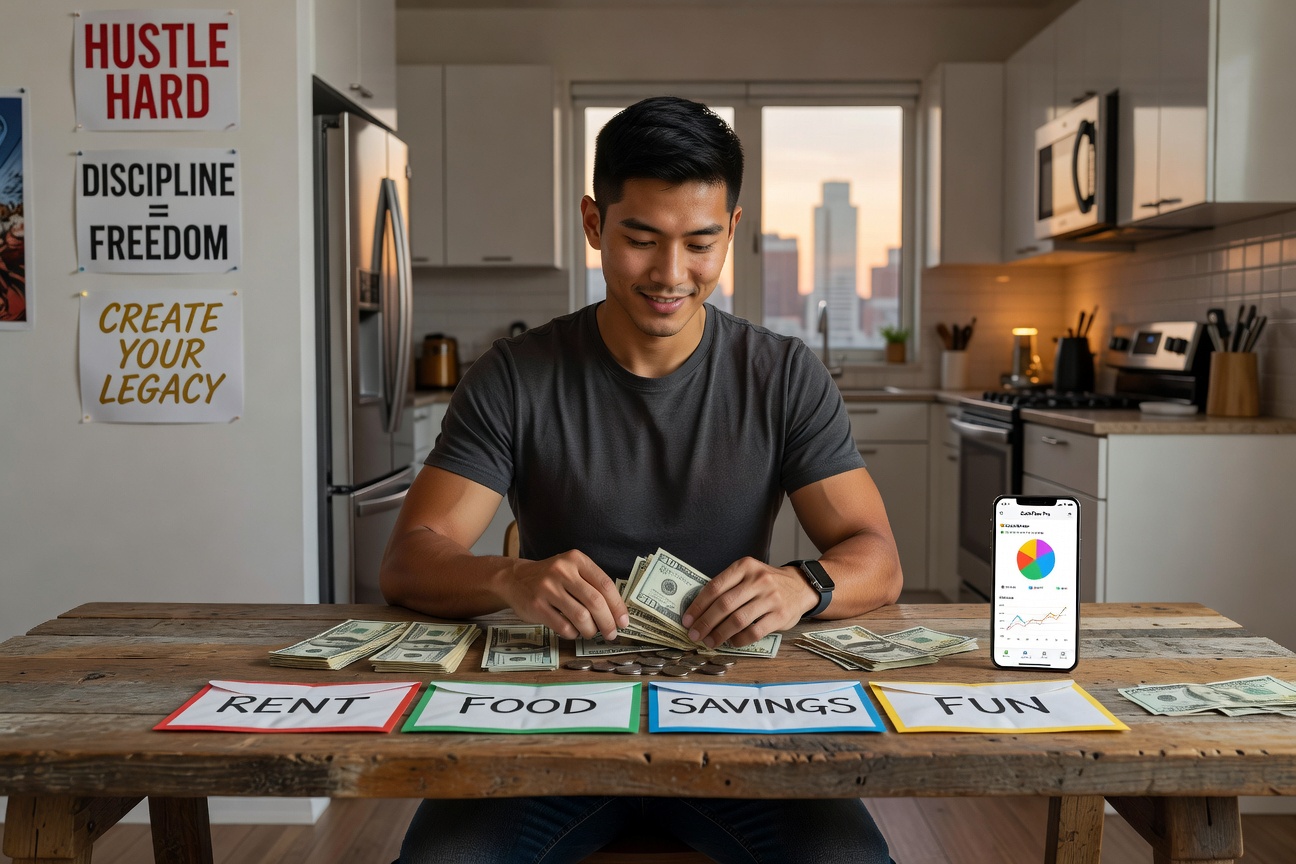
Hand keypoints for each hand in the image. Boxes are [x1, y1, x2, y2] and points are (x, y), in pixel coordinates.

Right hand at [494, 550, 628, 640]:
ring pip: (580, 616)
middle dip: (608, 622)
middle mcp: (562, 570)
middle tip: (611, 634)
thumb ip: (592, 584)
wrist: (514, 578)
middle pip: (595, 602)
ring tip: (591, 633)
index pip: (605, 584)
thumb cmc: (551, 578)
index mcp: (576, 559)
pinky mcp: (536, 605)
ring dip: (590, 630)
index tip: (624, 622)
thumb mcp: (571, 569)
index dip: (618, 606)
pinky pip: (563, 626)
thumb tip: (617, 613)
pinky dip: (573, 633)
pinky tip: (573, 631)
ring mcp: (548, 587)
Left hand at [680, 557, 816, 647]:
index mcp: (745, 567)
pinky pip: (755, 631)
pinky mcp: (780, 615)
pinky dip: (739, 640)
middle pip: (724, 604)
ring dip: (720, 634)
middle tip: (694, 634)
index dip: (698, 605)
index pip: (715, 587)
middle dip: (705, 622)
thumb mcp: (748, 574)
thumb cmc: (766, 582)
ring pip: (738, 620)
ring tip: (709, 642)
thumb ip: (727, 586)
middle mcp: (758, 580)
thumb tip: (699, 610)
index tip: (687, 619)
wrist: (800, 585)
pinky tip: (731, 643)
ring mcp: (771, 597)